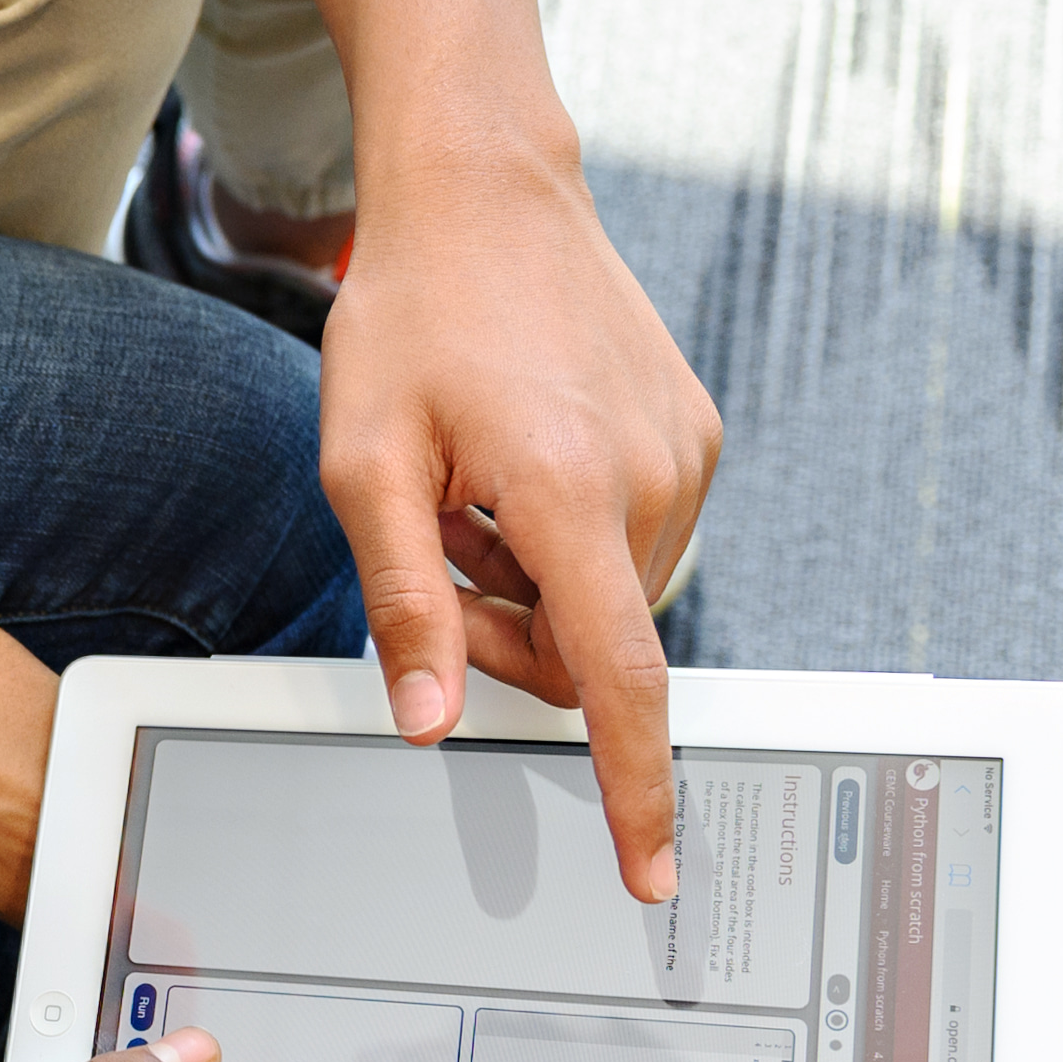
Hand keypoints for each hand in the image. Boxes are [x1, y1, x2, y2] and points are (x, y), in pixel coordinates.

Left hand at [317, 131, 719, 898]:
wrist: (486, 193)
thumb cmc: (414, 314)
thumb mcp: (366, 464)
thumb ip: (404, 602)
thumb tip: (428, 720)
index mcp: (569, 492)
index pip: (619, 681)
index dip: (635, 789)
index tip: (652, 868)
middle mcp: (650, 477)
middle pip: (591, 650)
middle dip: (511, 638)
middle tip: (442, 554)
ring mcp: (685, 453)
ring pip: (611, 602)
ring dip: (539, 583)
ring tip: (479, 490)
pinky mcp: (695, 434)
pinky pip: (636, 544)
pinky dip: (573, 539)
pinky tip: (522, 464)